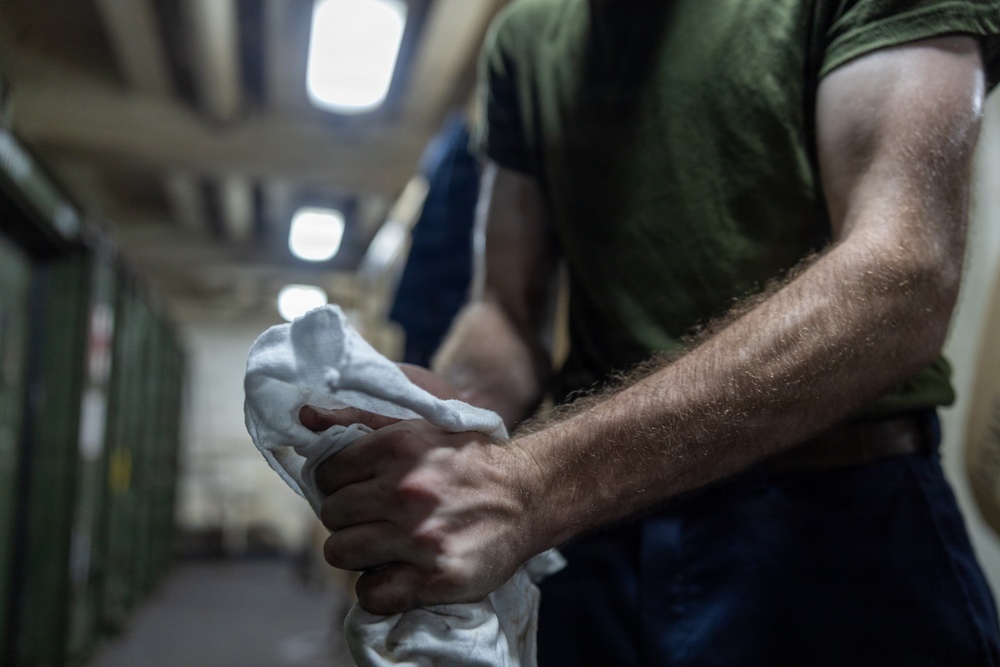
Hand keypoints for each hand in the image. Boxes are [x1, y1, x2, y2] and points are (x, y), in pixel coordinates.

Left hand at [302, 366, 543, 613]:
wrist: (529, 495)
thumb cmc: (468, 460)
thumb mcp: (421, 425)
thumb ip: (362, 418)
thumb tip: (305, 416)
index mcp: (398, 447)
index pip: (326, 474)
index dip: (339, 484)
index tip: (359, 490)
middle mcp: (406, 490)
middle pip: (331, 515)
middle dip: (348, 518)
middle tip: (375, 518)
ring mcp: (420, 537)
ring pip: (341, 553)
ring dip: (357, 553)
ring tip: (383, 546)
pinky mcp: (437, 577)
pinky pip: (371, 594)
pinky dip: (378, 589)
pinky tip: (396, 574)